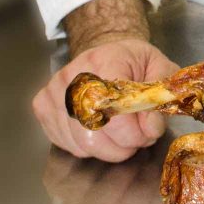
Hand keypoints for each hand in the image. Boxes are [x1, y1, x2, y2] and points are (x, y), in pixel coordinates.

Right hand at [33, 39, 178, 161]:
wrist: (105, 54)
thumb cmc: (134, 62)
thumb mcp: (160, 68)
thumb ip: (161, 95)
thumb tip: (151, 128)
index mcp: (105, 60)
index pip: (112, 108)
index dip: (133, 131)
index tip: (148, 134)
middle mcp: (72, 75)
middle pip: (94, 132)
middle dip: (123, 145)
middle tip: (138, 138)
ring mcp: (53, 91)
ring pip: (81, 143)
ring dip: (109, 150)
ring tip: (123, 136)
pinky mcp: (42, 107)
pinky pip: (68, 145)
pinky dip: (90, 148)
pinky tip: (102, 133)